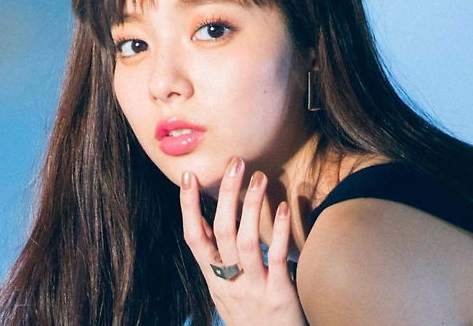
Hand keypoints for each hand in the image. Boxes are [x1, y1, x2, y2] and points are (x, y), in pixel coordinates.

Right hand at [179, 156, 307, 325]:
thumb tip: (206, 221)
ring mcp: (252, 289)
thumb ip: (217, 259)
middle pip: (221, 232)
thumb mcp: (224, 290)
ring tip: (258, 176)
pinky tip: (283, 207)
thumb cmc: (249, 316)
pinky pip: (275, 258)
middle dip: (225, 195)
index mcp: (213, 278)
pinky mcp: (278, 296)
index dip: (188, 207)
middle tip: (235, 162)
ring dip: (251, 205)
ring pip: (245, 241)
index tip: (188, 176)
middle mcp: (228, 283)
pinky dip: (277, 231)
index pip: (193, 238)